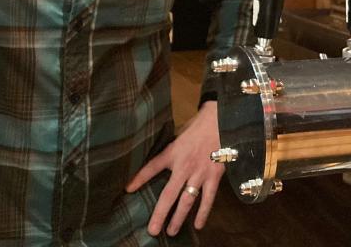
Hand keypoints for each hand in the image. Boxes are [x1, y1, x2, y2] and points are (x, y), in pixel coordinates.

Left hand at [126, 101, 223, 235]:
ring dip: (179, 217)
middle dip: (160, 214)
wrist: (222, 119)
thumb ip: (172, 147)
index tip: (128, 190)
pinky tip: (199, 225)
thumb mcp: (180, 132)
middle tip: (153, 230)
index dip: (140, 178)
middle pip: (169, 194)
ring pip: (187, 200)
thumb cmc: (200, 124)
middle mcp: (184, 166)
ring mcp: (199, 173)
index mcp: (173, 152)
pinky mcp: (214, 176)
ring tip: (171, 231)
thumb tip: (164, 158)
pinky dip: (203, 212)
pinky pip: (208, 198)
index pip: (152, 167)